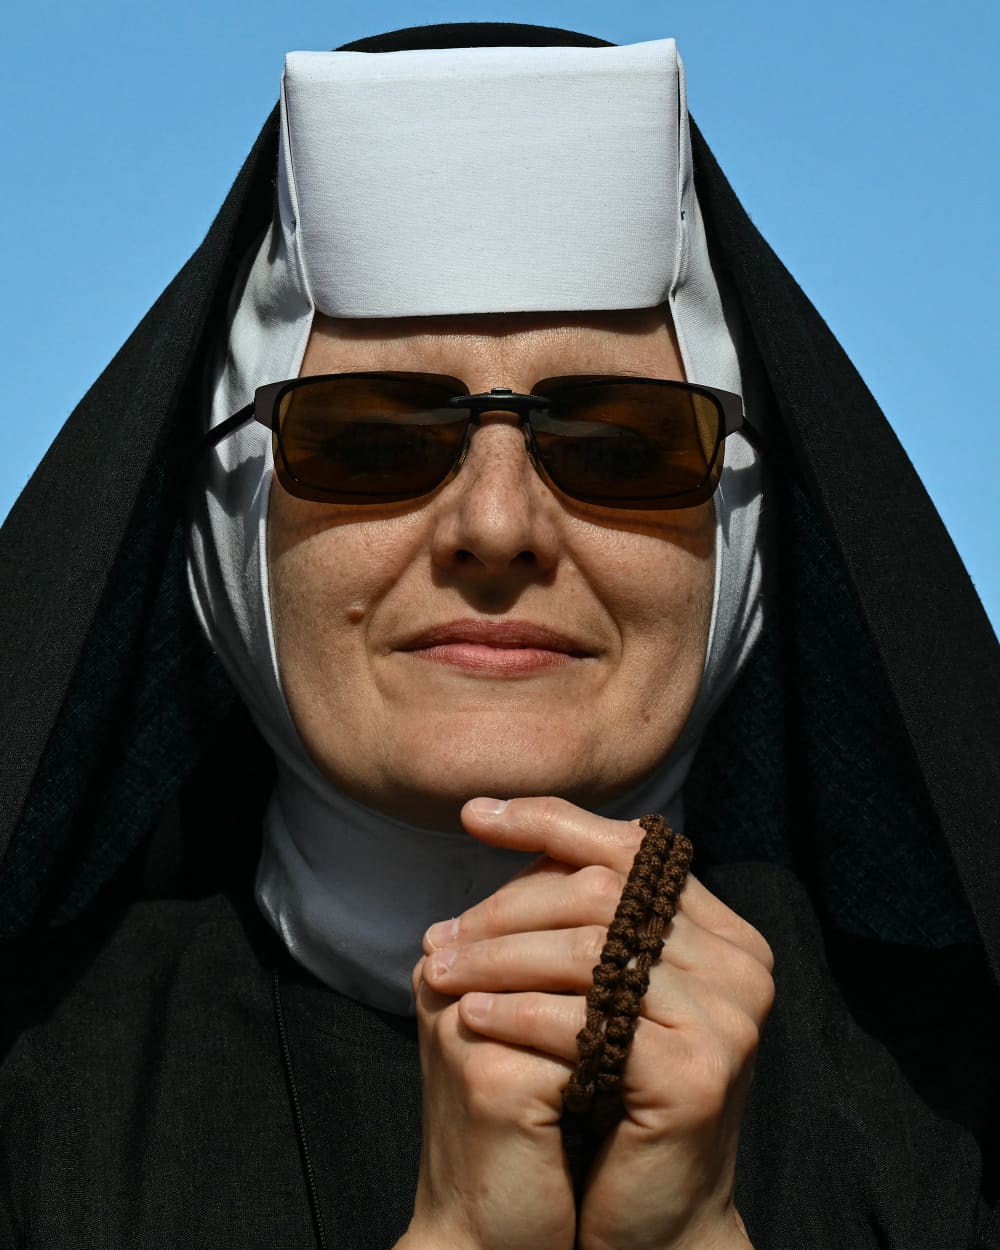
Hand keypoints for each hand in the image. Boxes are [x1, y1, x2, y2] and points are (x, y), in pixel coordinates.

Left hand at [419, 796, 772, 1249]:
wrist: (652, 1221)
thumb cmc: (614, 1095)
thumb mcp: (604, 990)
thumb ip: (582, 914)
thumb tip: (498, 817)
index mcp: (723, 932)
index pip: (632, 848)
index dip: (549, 820)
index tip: (474, 814)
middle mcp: (740, 964)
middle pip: (604, 895)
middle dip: (507, 907)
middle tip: (438, 936)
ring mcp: (728, 1017)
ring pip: (589, 953)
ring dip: (498, 959)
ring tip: (438, 974)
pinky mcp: (699, 1073)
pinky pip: (588, 1022)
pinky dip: (519, 1015)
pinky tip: (471, 1019)